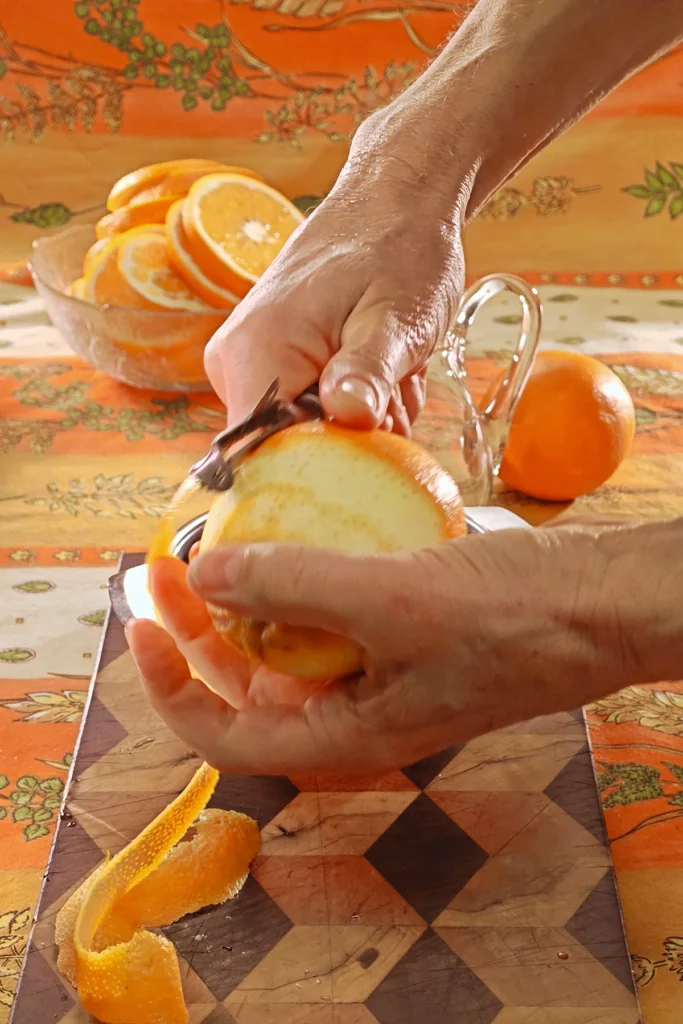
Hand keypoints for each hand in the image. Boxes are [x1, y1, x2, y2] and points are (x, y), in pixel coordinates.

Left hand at [125, 521, 678, 775]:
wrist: (604, 605)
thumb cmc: (512, 618)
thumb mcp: (392, 599)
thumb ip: (294, 585)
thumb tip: (205, 573)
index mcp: (346, 737)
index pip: (227, 735)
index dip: (172, 686)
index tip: (142, 625)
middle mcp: (356, 714)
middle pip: (249, 686)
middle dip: (199, 631)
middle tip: (169, 568)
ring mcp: (382, 674)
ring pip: (289, 648)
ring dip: (246, 602)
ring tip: (216, 546)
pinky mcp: (404, 633)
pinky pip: (331, 615)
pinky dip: (301, 580)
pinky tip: (293, 536)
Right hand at [204, 124, 468, 434]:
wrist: (393, 204)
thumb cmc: (397, 249)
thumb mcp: (396, 317)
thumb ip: (368, 370)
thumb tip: (345, 416)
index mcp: (256, 352)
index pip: (262, 455)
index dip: (322, 466)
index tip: (371, 439)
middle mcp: (235, 365)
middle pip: (287, 452)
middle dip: (352, 441)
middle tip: (396, 395)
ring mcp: (250, 365)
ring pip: (307, 435)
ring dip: (362, 421)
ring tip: (393, 374)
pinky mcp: (270, 365)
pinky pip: (312, 413)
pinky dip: (356, 405)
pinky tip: (383, 373)